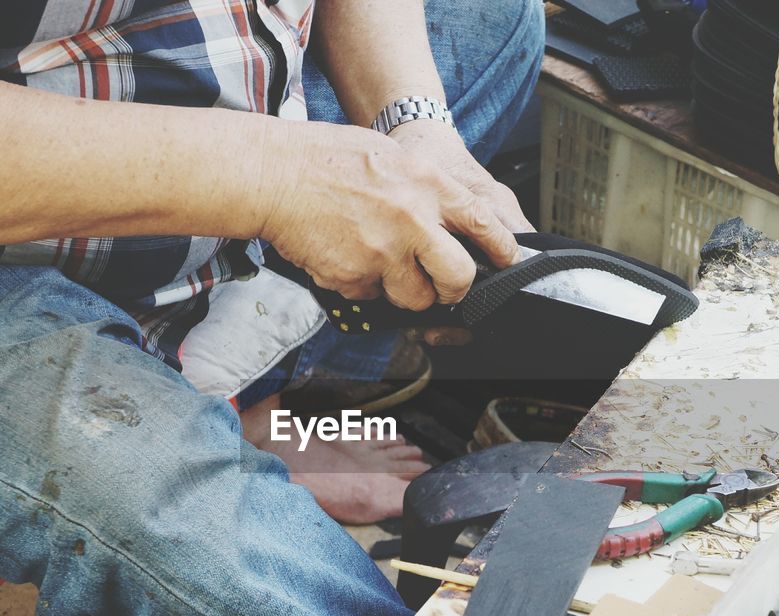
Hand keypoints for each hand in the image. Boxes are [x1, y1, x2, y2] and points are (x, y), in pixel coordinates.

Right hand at [260, 121, 519, 311]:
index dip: (501, 249)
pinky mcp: (355, 276)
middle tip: (443, 287)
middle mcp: (413, 219)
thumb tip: (455, 221)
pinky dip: (360, 283)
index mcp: (427, 183)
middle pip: (457, 277)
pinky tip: (344, 254)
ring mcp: (384, 252)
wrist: (274, 175)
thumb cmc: (326, 159)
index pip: (483, 223)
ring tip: (379, 261)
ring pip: (414, 297)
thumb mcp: (391, 155)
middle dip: (453, 289)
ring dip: (403, 289)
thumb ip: (426, 188)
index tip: (505, 261)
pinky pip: (369, 295)